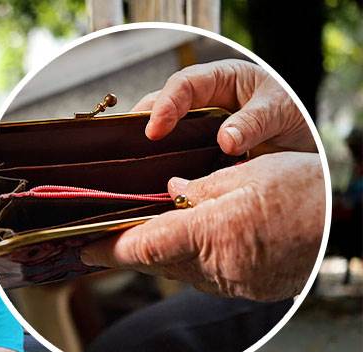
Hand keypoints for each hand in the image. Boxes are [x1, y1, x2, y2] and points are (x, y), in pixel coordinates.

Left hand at [80, 152, 324, 300]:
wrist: (347, 224)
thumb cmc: (304, 192)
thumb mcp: (247, 174)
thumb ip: (200, 188)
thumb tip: (169, 192)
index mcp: (211, 233)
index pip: (142, 247)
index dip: (107, 249)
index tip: (83, 249)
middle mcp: (218, 267)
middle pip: (156, 262)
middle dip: (130, 248)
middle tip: (106, 235)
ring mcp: (234, 284)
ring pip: (180, 271)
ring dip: (163, 253)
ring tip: (153, 231)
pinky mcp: (249, 291)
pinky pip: (207, 277)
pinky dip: (194, 261)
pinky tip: (198, 242)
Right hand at [133, 59, 315, 154]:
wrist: (309, 149)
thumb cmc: (296, 116)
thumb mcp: (281, 111)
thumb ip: (255, 122)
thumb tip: (226, 140)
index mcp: (222, 80)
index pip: (184, 84)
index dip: (165, 105)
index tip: (155, 130)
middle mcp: (204, 102)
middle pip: (162, 105)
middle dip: (144, 123)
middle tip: (132, 147)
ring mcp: (198, 130)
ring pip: (164, 133)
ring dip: (149, 147)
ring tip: (134, 163)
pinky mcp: (198, 155)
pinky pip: (175, 158)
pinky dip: (165, 168)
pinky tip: (156, 181)